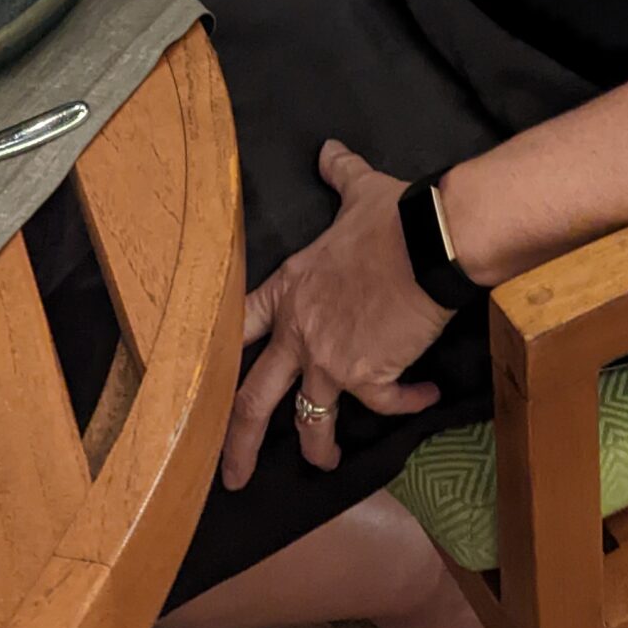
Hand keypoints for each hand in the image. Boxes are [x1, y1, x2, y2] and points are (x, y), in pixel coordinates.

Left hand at [221, 140, 454, 483]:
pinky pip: (381, 403)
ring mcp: (330, 358)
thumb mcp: (358, 192)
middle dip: (238, 444)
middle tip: (232, 478)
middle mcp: (299, 331)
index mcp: (288, 291)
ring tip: (323, 463)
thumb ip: (339, 175)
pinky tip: (423, 399)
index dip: (216, 361)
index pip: (237, 330)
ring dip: (317, 447)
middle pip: (252, 399)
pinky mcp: (370, 374)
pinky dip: (403, 405)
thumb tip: (329, 149)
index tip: (199, 393)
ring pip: (311, 419)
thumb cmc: (392, 215)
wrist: (428, 241)